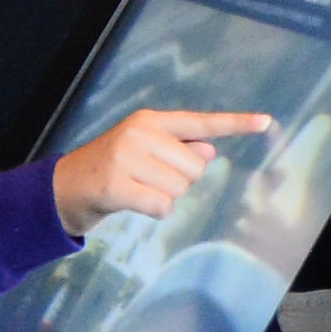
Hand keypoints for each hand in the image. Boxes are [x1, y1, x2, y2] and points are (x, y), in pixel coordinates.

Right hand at [51, 110, 273, 232]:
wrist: (64, 187)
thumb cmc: (112, 169)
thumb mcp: (144, 151)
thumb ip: (178, 149)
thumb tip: (209, 152)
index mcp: (151, 121)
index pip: (201, 123)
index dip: (235, 124)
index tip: (266, 121)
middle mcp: (141, 133)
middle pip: (195, 168)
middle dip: (179, 182)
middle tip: (148, 180)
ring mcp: (127, 157)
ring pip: (180, 189)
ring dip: (164, 197)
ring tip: (137, 189)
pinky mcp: (117, 184)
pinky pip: (162, 206)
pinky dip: (154, 211)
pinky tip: (134, 203)